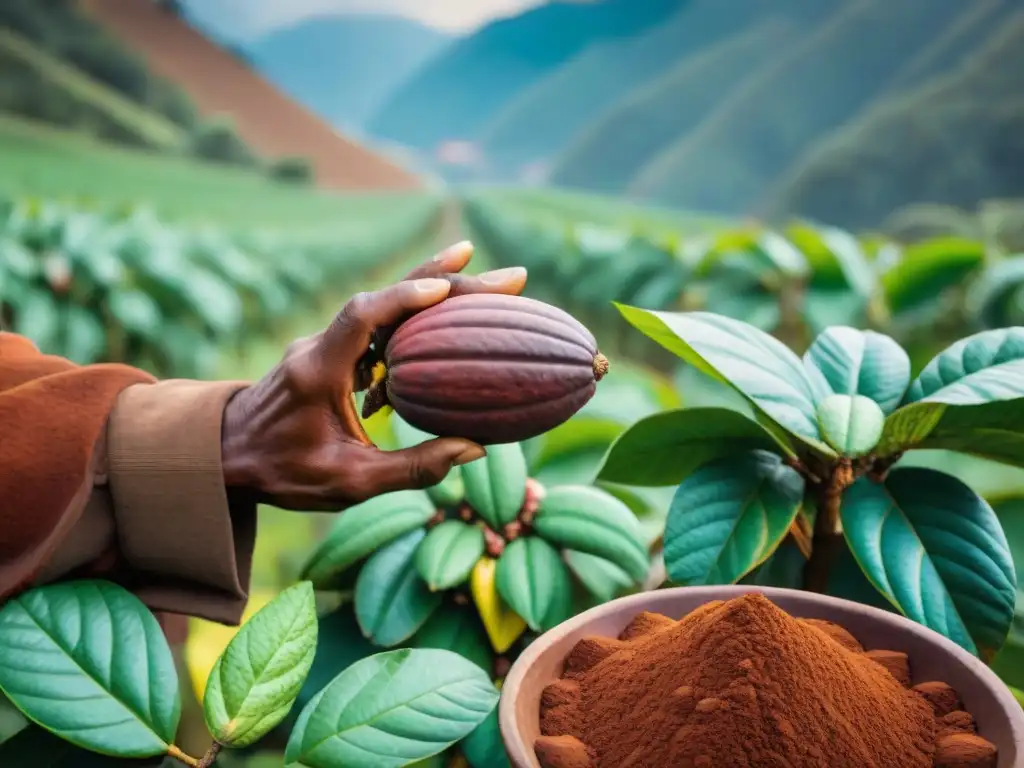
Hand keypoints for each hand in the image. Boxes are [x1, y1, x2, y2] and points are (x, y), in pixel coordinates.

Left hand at [220, 242, 526, 510]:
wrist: (227, 456)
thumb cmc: (284, 473)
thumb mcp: (348, 484)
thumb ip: (410, 469)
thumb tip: (474, 449)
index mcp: (317, 371)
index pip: (361, 317)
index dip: (403, 297)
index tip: (447, 288)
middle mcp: (320, 346)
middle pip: (385, 300)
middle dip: (445, 280)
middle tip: (508, 277)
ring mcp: (325, 345)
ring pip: (385, 307)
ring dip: (435, 291)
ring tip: (488, 283)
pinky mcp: (332, 352)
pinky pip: (379, 326)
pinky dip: (417, 317)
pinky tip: (450, 320)